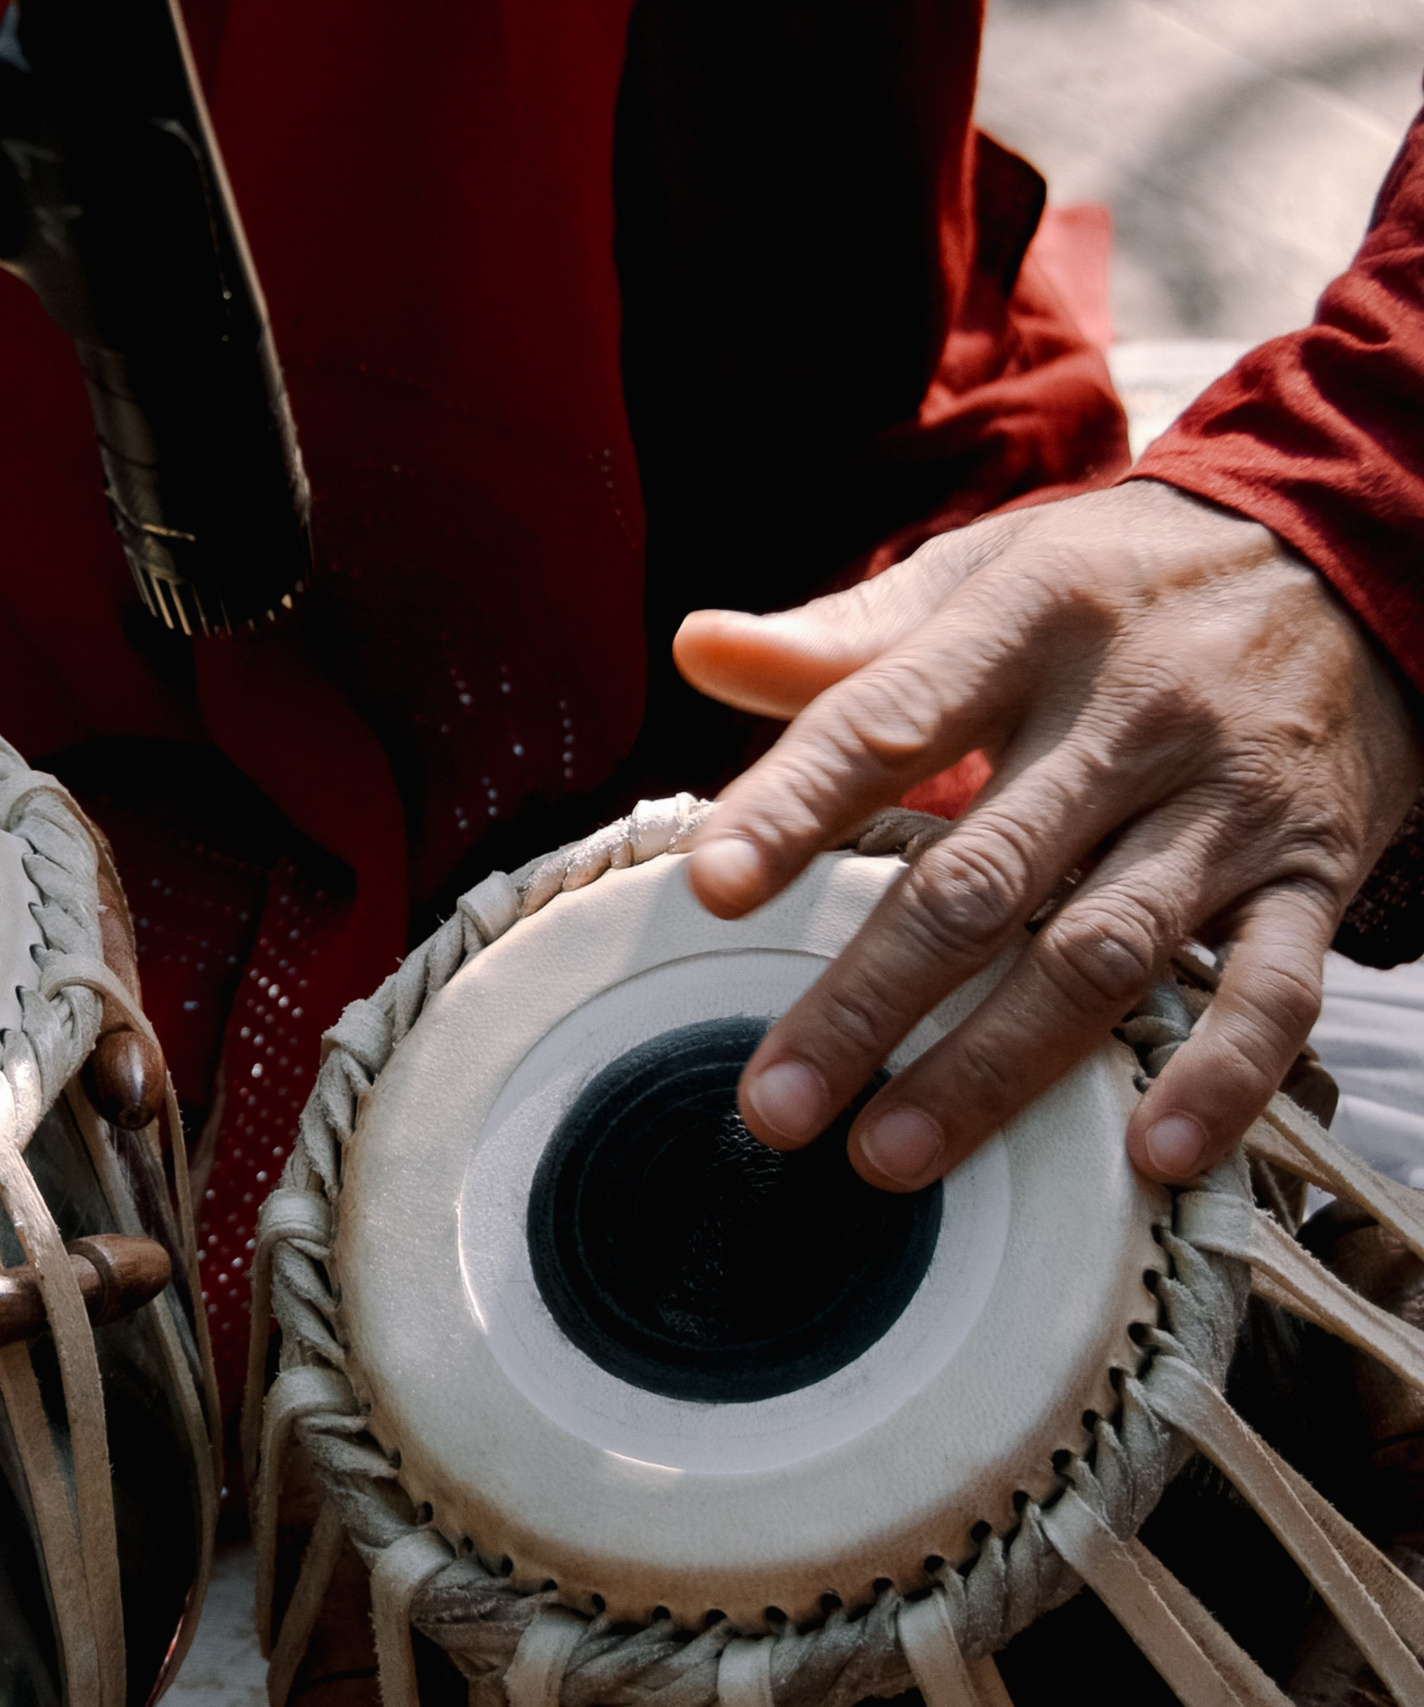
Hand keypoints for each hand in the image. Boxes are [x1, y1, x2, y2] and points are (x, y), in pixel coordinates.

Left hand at [672, 479, 1422, 1190]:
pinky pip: (1273, 987)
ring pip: (1100, 953)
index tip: (711, 889)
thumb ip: (843, 636)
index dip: (795, 807)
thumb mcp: (984, 572)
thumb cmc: (1116, 582)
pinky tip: (1146, 1155)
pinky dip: (1220, 1077)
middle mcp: (1128, 717)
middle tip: (775, 1105)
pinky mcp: (1314, 869)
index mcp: (1026, 625)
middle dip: (869, 1000)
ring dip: (994, 1066)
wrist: (1349, 551)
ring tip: (888, 1156)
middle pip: (980, 878)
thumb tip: (695, 647)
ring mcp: (1226, 802)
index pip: (887, 722)